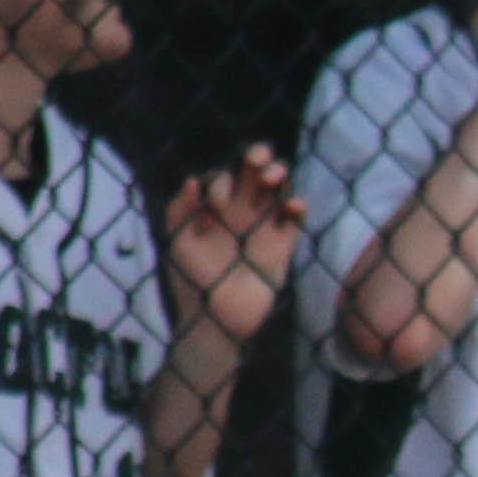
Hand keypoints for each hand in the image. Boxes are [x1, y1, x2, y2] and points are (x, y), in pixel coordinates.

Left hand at [160, 148, 301, 345]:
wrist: (215, 318)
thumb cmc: (191, 281)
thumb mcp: (178, 242)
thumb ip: (179, 210)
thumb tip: (194, 180)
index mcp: (214, 210)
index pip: (225, 177)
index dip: (223, 179)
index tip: (218, 202)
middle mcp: (241, 213)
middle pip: (255, 173)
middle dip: (259, 158)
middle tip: (259, 159)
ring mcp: (264, 227)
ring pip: (279, 190)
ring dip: (280, 175)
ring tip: (274, 177)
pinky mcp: (283, 246)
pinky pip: (296, 220)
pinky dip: (299, 208)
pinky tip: (293, 206)